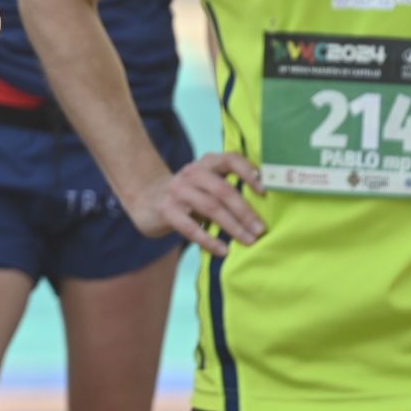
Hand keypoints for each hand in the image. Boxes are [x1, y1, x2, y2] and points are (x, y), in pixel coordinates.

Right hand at [126, 152, 265, 256]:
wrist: (146, 197)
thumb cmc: (188, 193)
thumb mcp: (206, 183)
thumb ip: (228, 186)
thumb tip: (264, 208)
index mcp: (206, 164)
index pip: (230, 159)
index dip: (249, 172)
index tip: (264, 191)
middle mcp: (192, 173)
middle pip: (223, 190)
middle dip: (245, 211)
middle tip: (261, 229)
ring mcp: (178, 191)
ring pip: (210, 207)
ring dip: (233, 226)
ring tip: (248, 241)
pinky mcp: (166, 210)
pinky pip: (191, 227)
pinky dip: (209, 240)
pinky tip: (222, 250)